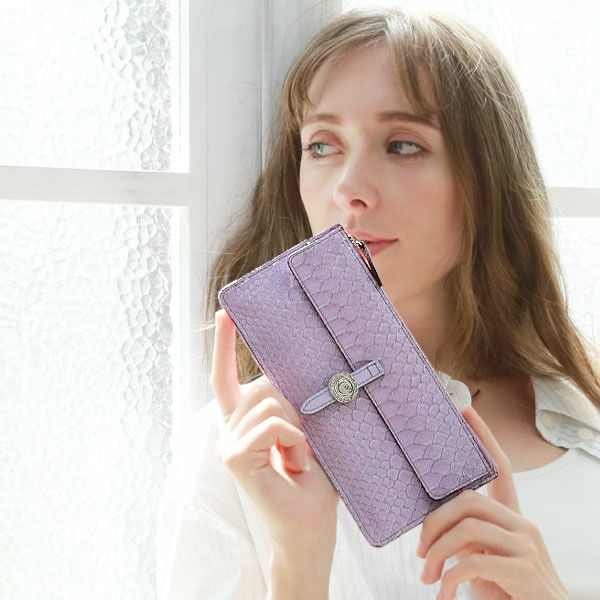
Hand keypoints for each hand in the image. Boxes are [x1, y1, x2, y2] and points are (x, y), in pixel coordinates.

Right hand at [210, 308, 339, 555]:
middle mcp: (229, 430)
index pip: (225, 377)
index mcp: (244, 423)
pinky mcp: (235, 457)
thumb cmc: (313, 482)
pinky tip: (295, 464)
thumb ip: (292, 402)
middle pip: (263, 384)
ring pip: (271, 401)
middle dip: (295, 407)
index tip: (226, 313)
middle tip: (303, 444)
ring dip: (299, 429)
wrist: (310, 530)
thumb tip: (293, 369)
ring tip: (300, 458)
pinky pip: (274, 423)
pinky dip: (295, 440)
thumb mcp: (306, 431)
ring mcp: (228, 444)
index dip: (226, 344)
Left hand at [417, 406, 569, 599]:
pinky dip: (449, 579)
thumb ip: (471, 538)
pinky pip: (473, 563)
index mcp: (515, 518)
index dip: (484, 438)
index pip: (502, 469)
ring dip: (437, 554)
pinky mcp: (525, 571)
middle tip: (419, 551)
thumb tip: (432, 531)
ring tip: (427, 577)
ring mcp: (527, 546)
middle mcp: (525, 525)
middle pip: (468, 500)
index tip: (465, 411)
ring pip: (466, 530)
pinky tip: (444, 594)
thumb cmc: (510, 592)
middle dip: (434, 522)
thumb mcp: (489, 559)